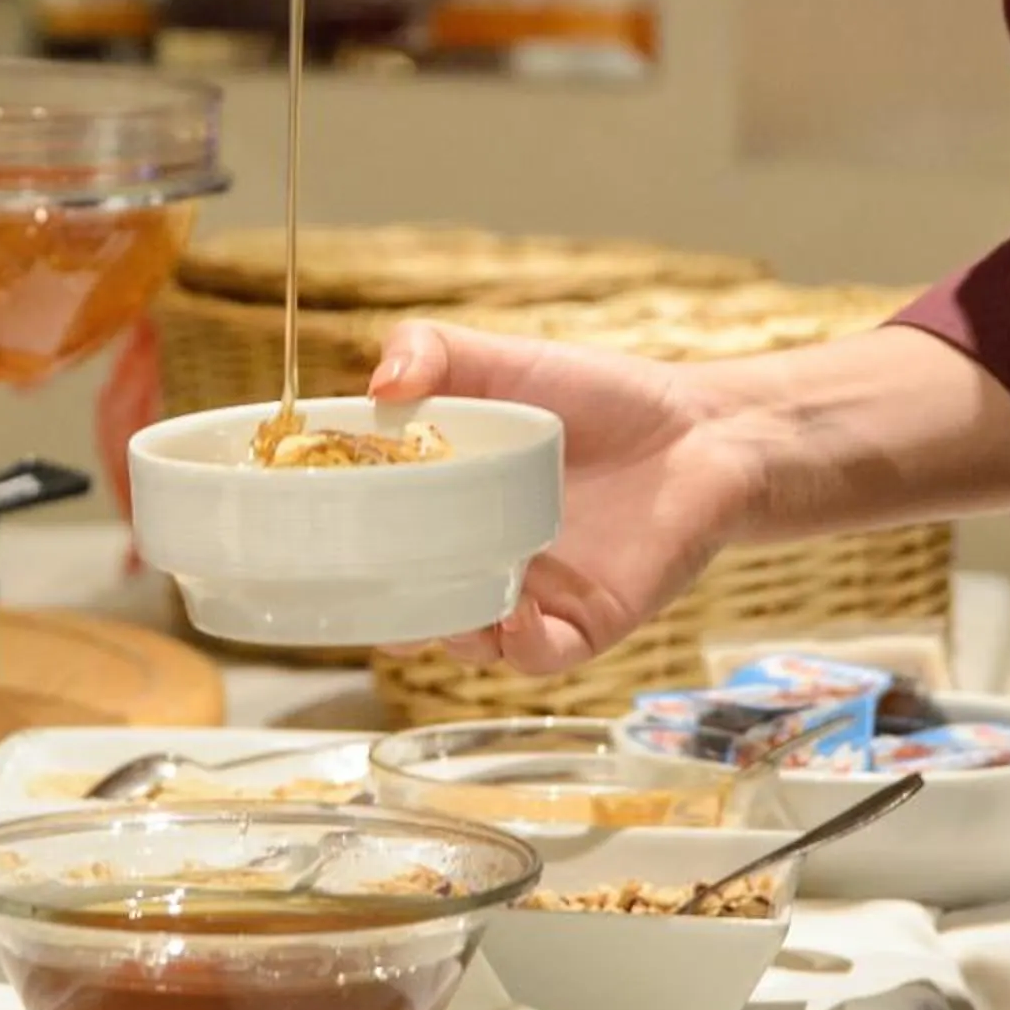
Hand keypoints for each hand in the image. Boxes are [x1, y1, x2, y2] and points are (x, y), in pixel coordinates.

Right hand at [369, 322, 763, 674]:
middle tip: (363, 591)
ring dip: (444, 632)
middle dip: (378, 615)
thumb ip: (432, 352)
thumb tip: (379, 383)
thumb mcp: (503, 361)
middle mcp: (476, 562)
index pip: (371, 544)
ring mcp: (528, 598)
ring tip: (444, 601)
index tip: (308, 540)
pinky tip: (513, 611)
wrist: (701, 430)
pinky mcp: (585, 624)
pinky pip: (538, 657)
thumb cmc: (598, 398)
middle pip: (406, 611)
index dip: (337, 552)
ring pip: (466, 644)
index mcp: (443, 509)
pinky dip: (517, 645)